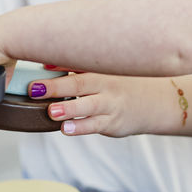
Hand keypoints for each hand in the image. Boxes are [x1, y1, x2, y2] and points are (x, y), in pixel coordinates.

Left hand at [28, 73, 173, 137]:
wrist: (155, 102)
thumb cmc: (121, 84)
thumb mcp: (105, 70)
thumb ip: (77, 67)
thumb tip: (45, 64)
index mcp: (102, 68)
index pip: (79, 62)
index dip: (59, 63)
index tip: (40, 65)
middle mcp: (107, 84)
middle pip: (80, 83)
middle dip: (57, 87)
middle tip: (35, 89)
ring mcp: (111, 104)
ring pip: (88, 106)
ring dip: (69, 109)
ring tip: (51, 111)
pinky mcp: (112, 122)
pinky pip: (95, 125)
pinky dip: (81, 127)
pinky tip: (66, 129)